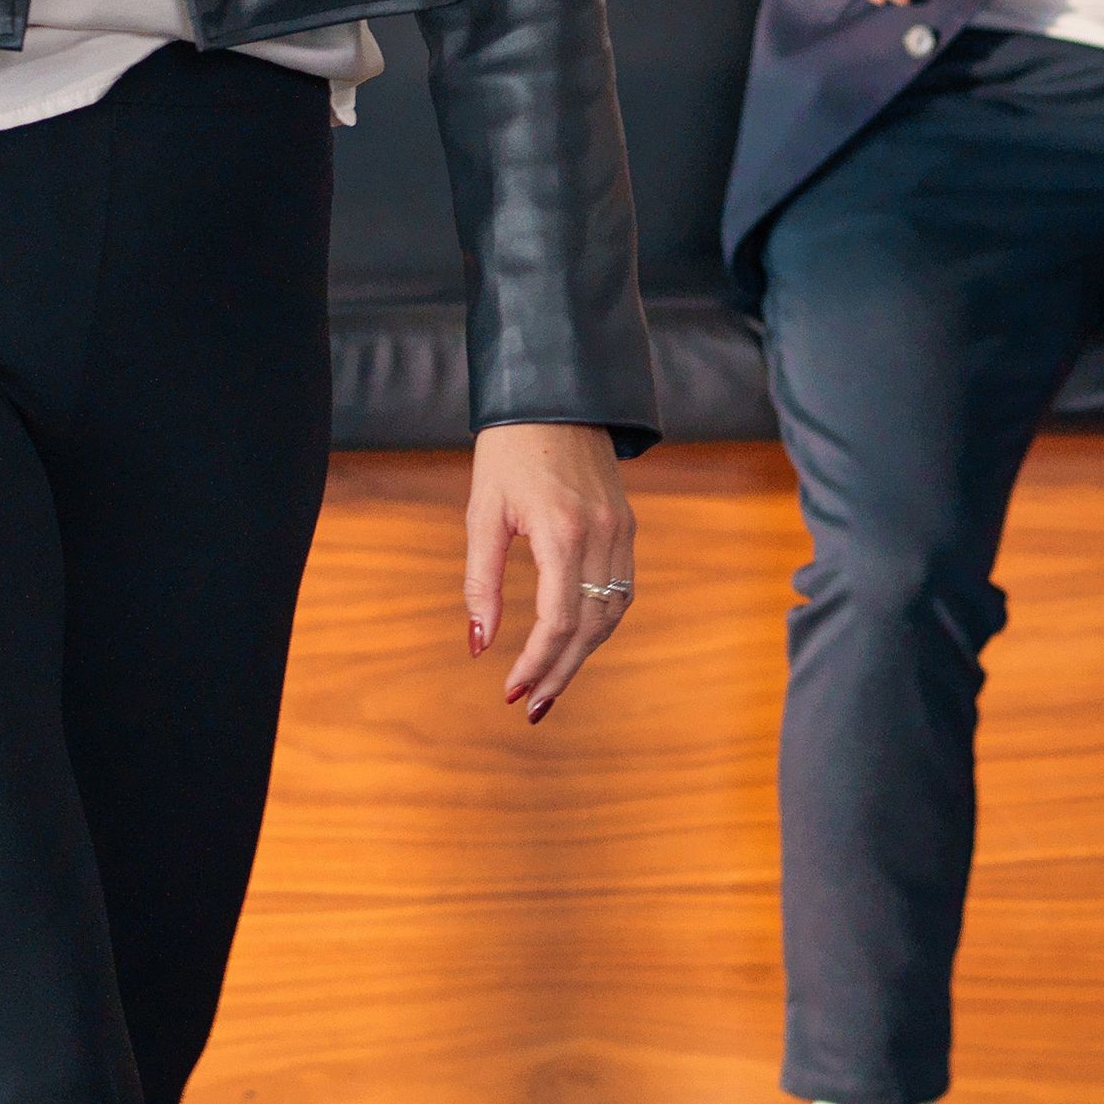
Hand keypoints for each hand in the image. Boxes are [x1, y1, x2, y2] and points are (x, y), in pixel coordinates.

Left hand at [465, 421, 633, 723]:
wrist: (554, 397)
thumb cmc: (507, 451)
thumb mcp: (482, 512)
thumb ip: (481, 581)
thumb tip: (477, 643)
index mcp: (562, 532)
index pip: (557, 621)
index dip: (536, 663)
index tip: (512, 692)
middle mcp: (601, 536)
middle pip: (590, 629)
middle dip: (560, 672)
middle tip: (532, 706)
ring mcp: (620, 532)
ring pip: (611, 615)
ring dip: (583, 655)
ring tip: (550, 684)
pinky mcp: (626, 527)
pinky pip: (620, 590)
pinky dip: (599, 624)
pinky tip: (575, 642)